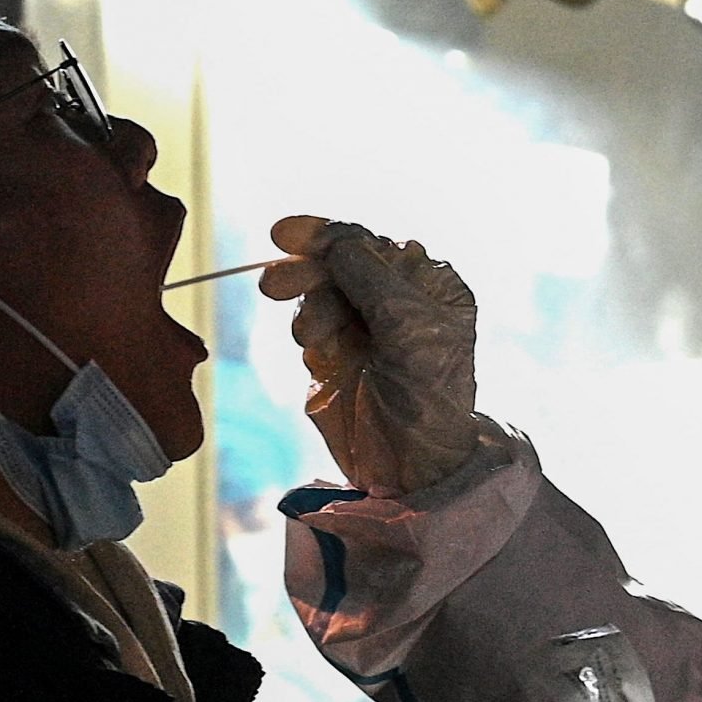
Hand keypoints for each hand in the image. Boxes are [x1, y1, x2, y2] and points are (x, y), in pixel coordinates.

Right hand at [259, 215, 477, 494]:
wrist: (408, 467)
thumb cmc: (426, 396)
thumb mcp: (408, 325)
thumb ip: (368, 274)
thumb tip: (335, 239)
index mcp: (429, 286)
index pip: (372, 245)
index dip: (329, 235)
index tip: (284, 234)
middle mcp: (399, 301)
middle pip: (340, 263)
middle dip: (307, 270)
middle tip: (272, 286)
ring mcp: (365, 329)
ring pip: (320, 293)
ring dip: (310, 308)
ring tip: (310, 338)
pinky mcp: (337, 356)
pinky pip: (311, 325)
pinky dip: (309, 334)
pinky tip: (318, 354)